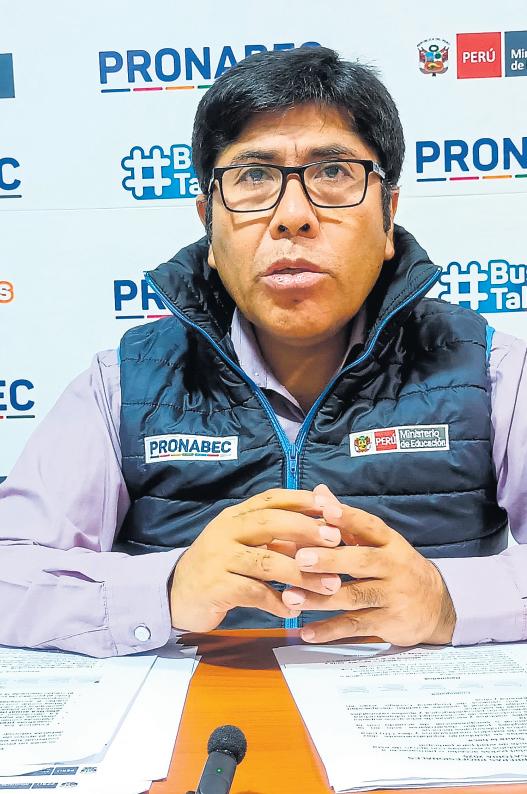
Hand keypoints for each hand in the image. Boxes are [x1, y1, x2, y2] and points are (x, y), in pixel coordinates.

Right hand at [168, 488, 341, 631]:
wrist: (176, 595)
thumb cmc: (221, 568)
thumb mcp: (247, 546)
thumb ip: (279, 537)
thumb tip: (323, 529)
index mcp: (236, 516)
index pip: (272, 499)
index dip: (302, 500)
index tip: (331, 506)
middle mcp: (226, 531)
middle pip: (269, 522)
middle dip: (305, 530)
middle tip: (335, 541)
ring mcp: (218, 557)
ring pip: (266, 561)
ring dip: (301, 574)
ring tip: (330, 585)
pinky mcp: (215, 585)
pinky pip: (253, 592)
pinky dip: (277, 602)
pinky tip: (294, 609)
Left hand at [282, 485, 455, 645]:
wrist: (437, 605)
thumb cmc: (396, 567)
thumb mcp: (379, 542)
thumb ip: (346, 520)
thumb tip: (319, 492)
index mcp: (390, 542)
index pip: (370, 526)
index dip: (349, 518)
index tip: (326, 511)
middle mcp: (394, 567)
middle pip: (361, 562)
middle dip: (330, 560)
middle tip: (300, 558)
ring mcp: (393, 596)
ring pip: (354, 596)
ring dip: (320, 599)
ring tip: (291, 597)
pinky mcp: (389, 623)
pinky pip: (356, 626)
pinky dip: (330, 631)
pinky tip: (307, 632)